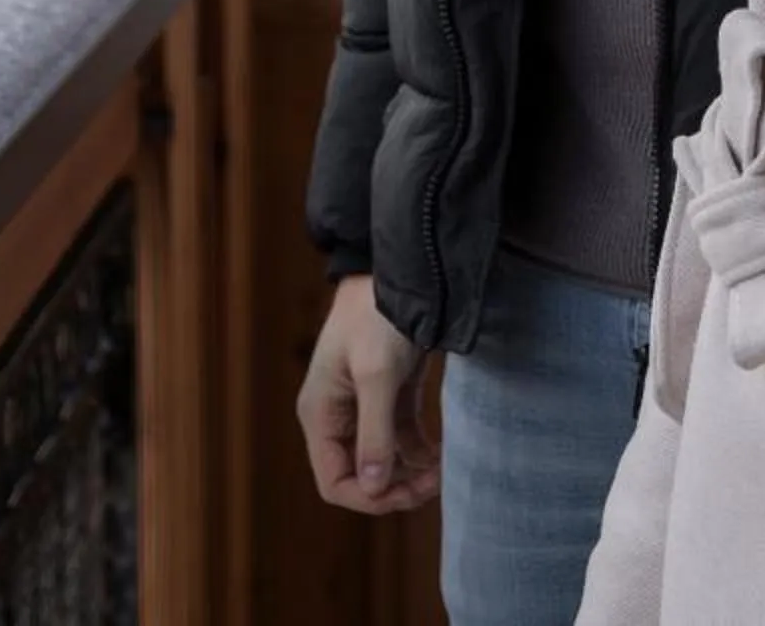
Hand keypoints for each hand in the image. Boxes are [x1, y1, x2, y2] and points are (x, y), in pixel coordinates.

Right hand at [297, 272, 439, 513]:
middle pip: (360, 476)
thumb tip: (371, 488)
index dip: (368, 497)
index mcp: (320, 413)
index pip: (333, 480)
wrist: (400, 268)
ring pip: (383, 462)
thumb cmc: (377, 314)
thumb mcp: (376, 374)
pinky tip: (442, 454)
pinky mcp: (388, 395)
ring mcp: (362, 406)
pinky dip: (420, 452)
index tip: (408, 493)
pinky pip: (401, 440)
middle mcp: (336, 416)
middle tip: (435, 483)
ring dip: (411, 473)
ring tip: (444, 469)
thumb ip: (374, 433)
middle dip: (395, 487)